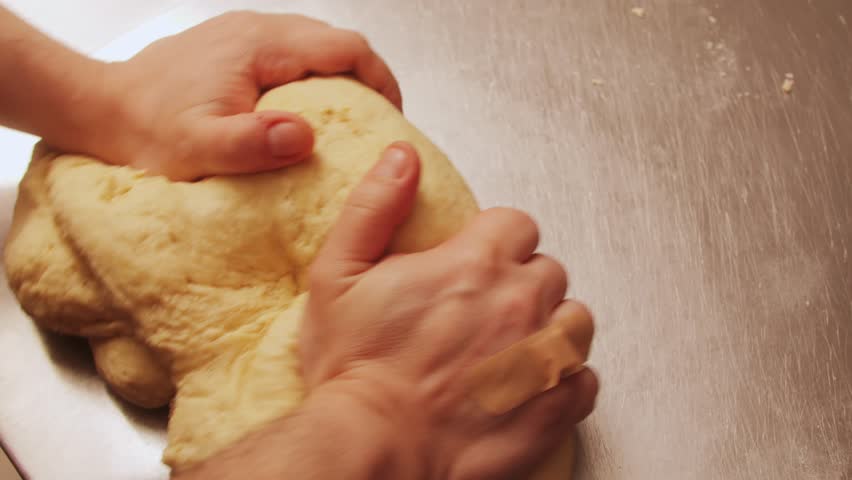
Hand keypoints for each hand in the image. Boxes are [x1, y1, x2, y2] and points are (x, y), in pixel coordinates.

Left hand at [93, 11, 400, 179]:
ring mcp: (245, 33)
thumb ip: (252, 142)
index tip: (393, 116)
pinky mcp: (235, 45)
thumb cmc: (147, 131)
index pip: (345, 47)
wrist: (103, 109)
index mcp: (259, 45)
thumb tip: (305, 135)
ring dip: (341, 78)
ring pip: (316, 45)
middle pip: (336, 42)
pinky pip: (292, 52)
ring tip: (349, 121)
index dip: (381, 79)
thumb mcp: (198, 148)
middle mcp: (257, 29)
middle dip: (367, 79)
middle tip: (376, 123)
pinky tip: (307, 111)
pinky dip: (314, 78)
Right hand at [302, 142, 597, 478]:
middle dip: (522, 283)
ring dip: (551, 326)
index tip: (478, 260)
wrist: (373, 449)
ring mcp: (543, 358)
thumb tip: (402, 158)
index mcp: (475, 264)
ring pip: (576, 320)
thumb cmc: (354, 370)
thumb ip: (374, 207)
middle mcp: (520, 304)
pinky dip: (565, 380)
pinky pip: (585, 379)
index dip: (496, 240)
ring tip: (516, 345)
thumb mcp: (339, 274)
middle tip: (487, 309)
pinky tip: (532, 385)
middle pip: (548, 271)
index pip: (517, 224)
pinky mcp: (554, 408)